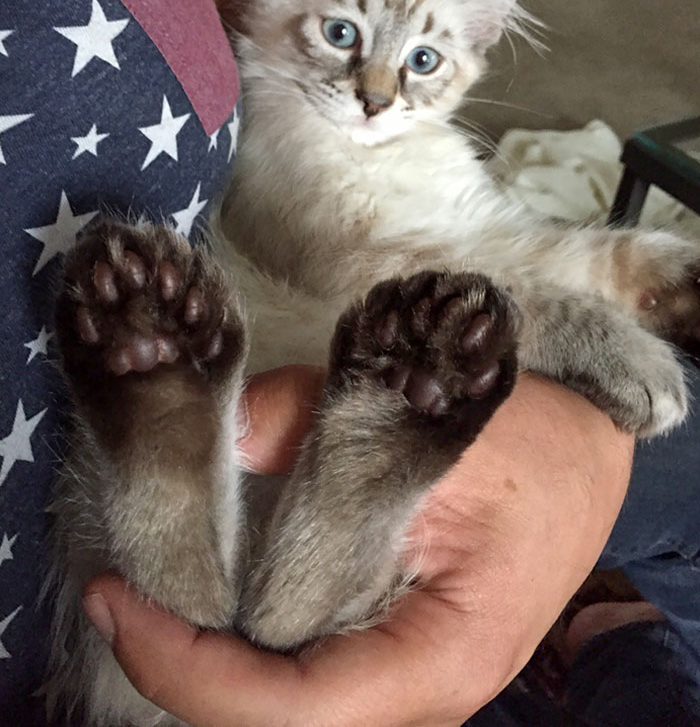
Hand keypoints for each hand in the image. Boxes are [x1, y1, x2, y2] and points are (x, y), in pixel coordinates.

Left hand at [84, 370, 632, 726]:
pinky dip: (243, 635)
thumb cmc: (536, 444)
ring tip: (153, 585)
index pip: (291, 712)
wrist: (588, 452)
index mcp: (439, 656)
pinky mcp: (389, 639)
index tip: (122, 603)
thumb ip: (320, 414)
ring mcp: (400, 668)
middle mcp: (415, 687)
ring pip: (285, 697)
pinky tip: (212, 581)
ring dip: (210, 653)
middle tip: (124, 587)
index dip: (193, 673)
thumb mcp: (437, 419)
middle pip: (274, 717)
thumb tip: (227, 427)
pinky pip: (303, 662)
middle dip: (185, 665)